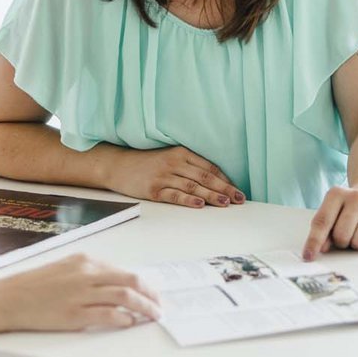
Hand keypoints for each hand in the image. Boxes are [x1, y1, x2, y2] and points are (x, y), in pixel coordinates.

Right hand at [1, 253, 160, 330]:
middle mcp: (86, 274)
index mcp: (85, 261)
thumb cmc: (34, 285)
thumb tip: (114, 282)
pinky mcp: (74, 314)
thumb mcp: (65, 268)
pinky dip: (123, 319)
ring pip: (124, 297)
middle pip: (130, 281)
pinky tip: (129, 322)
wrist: (9, 298)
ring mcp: (81, 294)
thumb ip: (89, 273)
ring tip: (152, 315)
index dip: (143, 284)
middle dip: (150, 294)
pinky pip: (108, 315)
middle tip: (159, 305)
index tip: (152, 293)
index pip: (124, 272)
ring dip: (143, 307)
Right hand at [104, 145, 244, 207]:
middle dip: (225, 189)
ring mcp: (163, 176)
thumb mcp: (169, 157)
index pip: (209, 167)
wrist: (118, 165)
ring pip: (193, 186)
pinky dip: (188, 199)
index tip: (237, 189)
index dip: (225, 179)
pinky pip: (174, 195)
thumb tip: (213, 181)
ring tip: (226, 203)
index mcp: (181, 152)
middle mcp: (174, 162)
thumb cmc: (147, 163)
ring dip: (211, 195)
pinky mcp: (153, 189)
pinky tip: (199, 204)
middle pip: (205, 176)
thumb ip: (189, 165)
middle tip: (240, 199)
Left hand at [302, 185, 357, 260]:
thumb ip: (323, 229)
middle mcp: (356, 197)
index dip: (314, 241)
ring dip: (356, 244)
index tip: (308, 256)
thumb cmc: (348, 209)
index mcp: (336, 194)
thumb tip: (322, 248)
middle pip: (341, 235)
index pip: (322, 221)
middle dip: (341, 242)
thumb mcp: (332, 212)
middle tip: (345, 234)